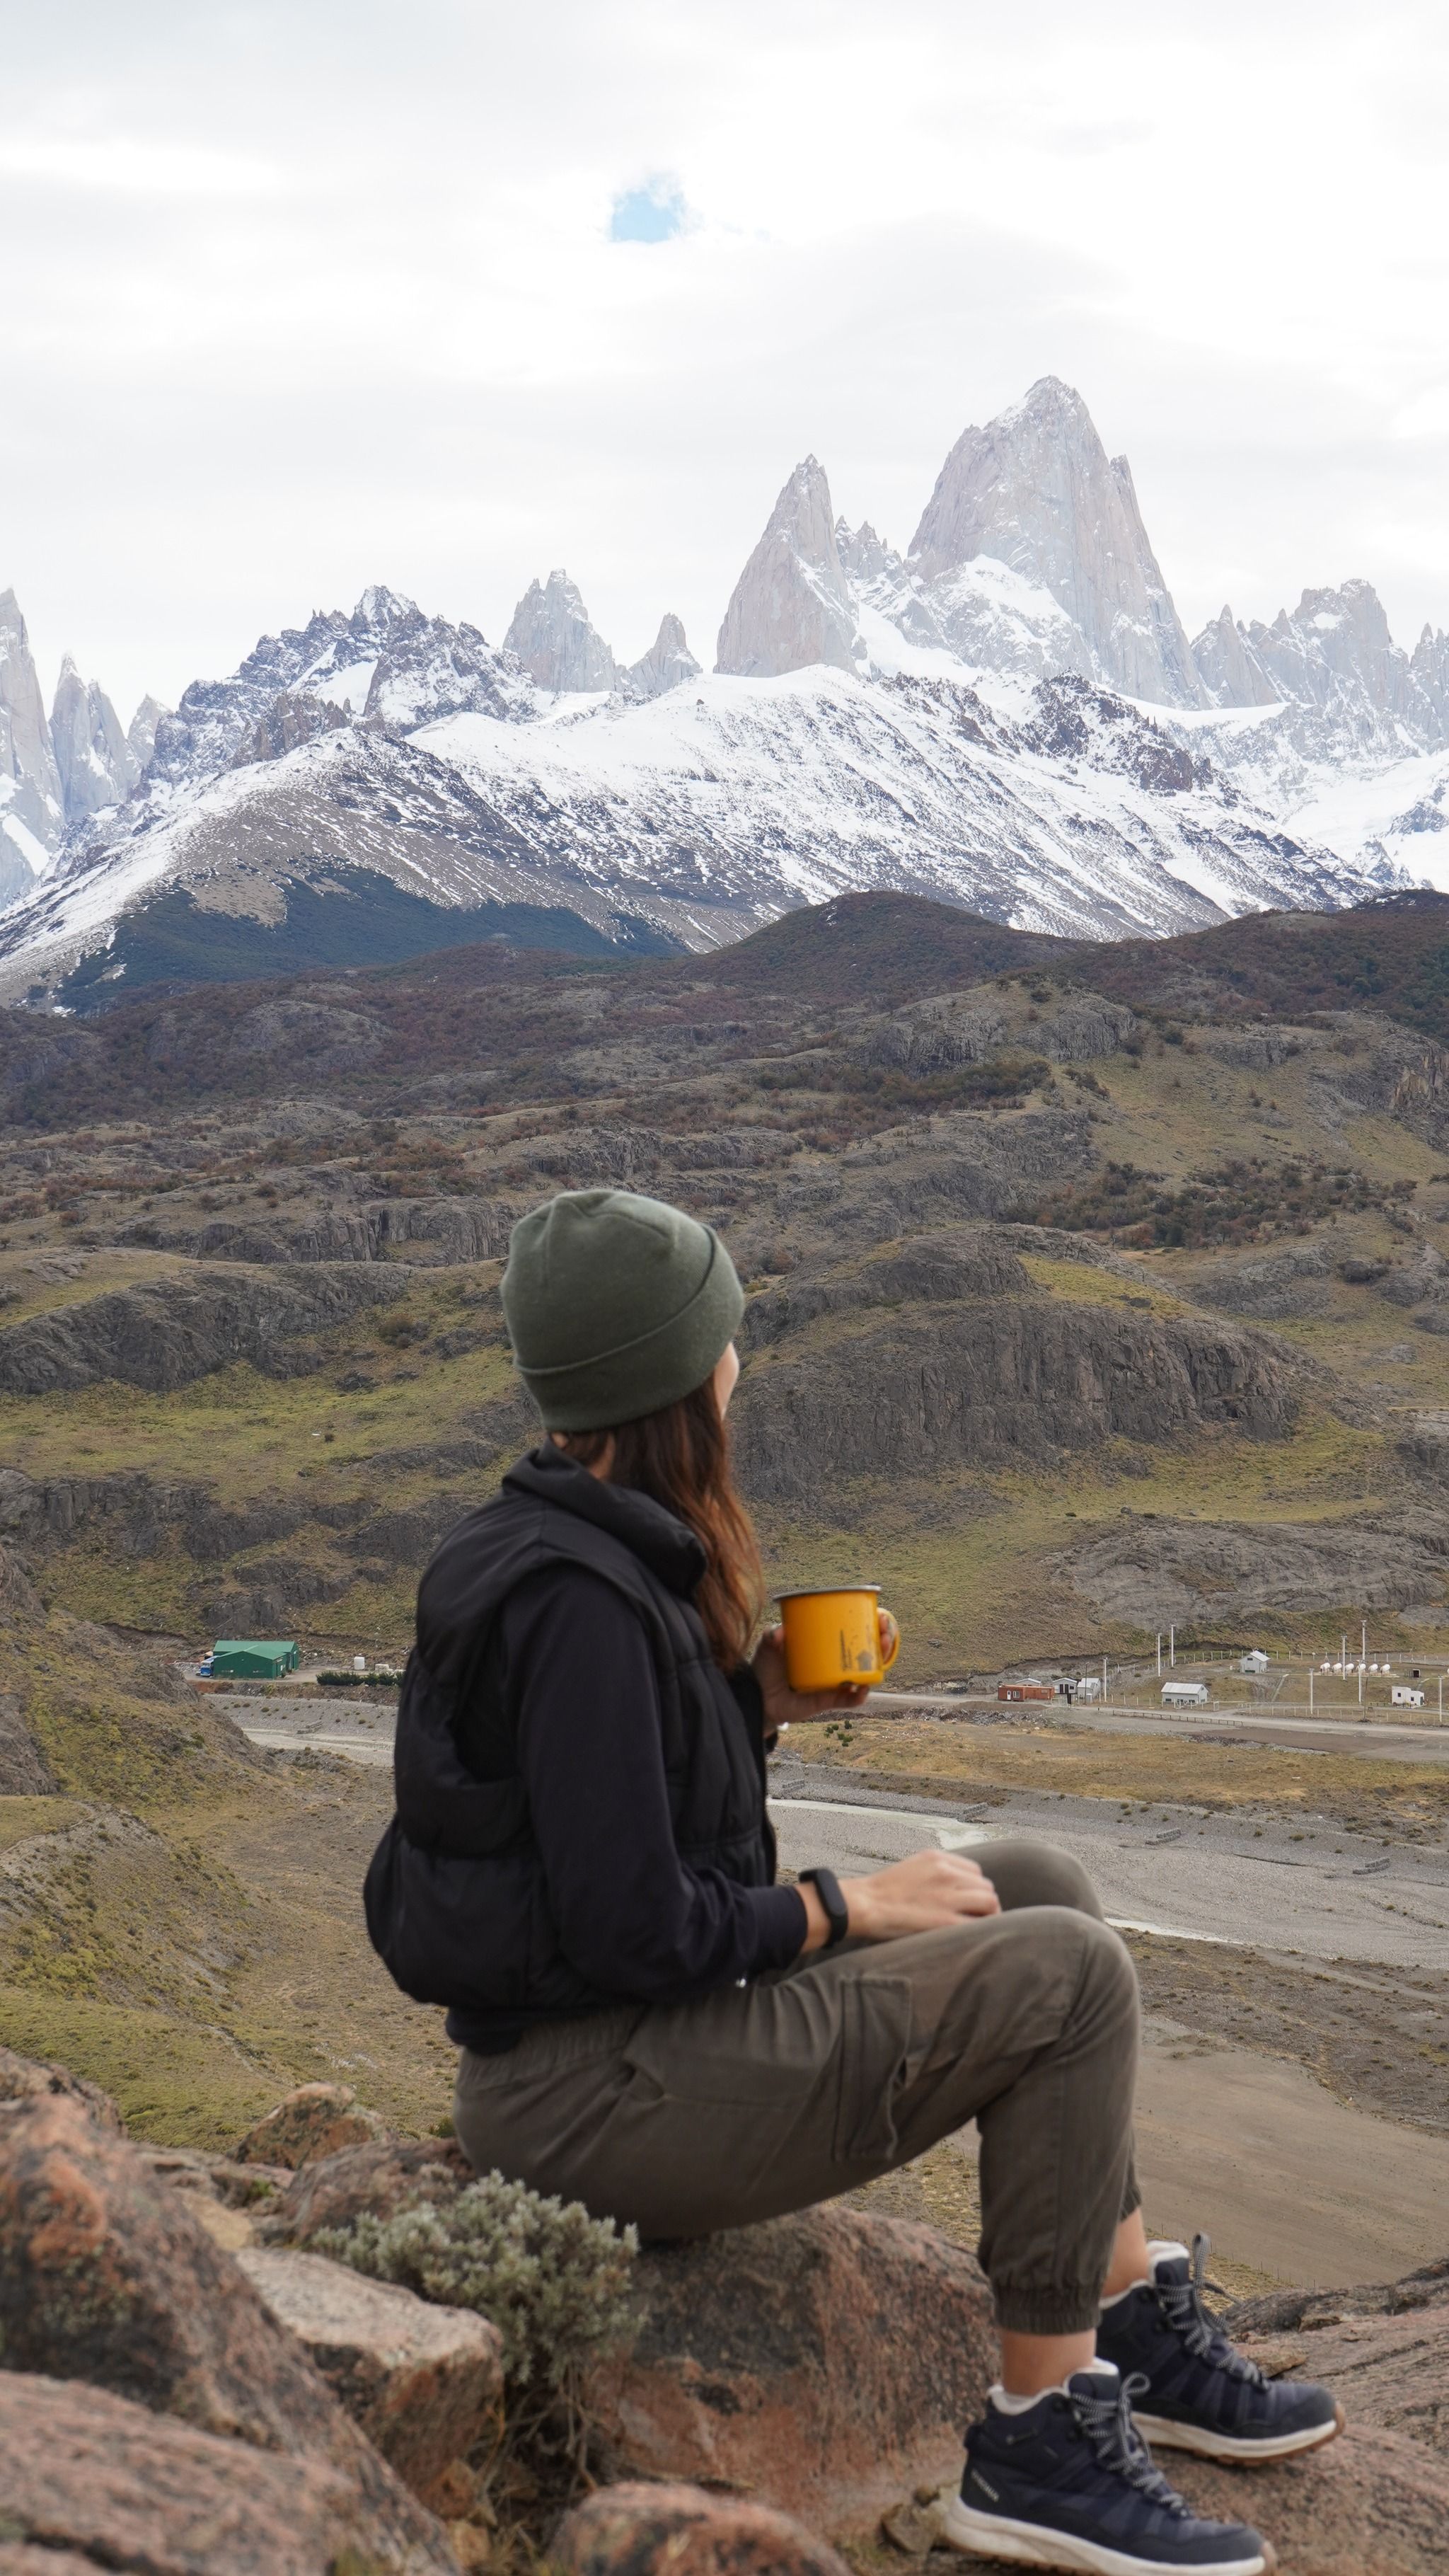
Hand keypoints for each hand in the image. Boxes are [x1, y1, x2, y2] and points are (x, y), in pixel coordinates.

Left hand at [753, 1611, 898, 1730]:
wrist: (758, 1697)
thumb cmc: (765, 1668)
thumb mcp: (767, 1646)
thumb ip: (771, 1635)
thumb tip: (780, 1632)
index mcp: (824, 1647)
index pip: (852, 1632)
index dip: (870, 1624)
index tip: (880, 1615)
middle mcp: (833, 1664)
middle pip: (866, 1651)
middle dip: (882, 1641)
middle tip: (886, 1632)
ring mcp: (833, 1682)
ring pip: (864, 1673)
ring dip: (879, 1663)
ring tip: (882, 1650)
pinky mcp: (829, 1701)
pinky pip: (849, 1700)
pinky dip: (859, 1695)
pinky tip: (863, 1687)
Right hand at [797, 1848, 1000, 1951]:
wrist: (864, 1906)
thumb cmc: (882, 1892)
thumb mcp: (912, 1867)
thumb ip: (936, 1872)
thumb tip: (955, 1887)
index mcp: (938, 1858)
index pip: (975, 1871)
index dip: (973, 1888)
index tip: (967, 1902)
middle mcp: (947, 1873)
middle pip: (985, 1886)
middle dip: (983, 1902)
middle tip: (974, 1918)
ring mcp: (948, 1896)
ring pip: (990, 1902)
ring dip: (987, 1915)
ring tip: (975, 1927)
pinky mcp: (947, 1921)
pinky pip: (980, 1924)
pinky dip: (980, 1930)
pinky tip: (970, 1937)